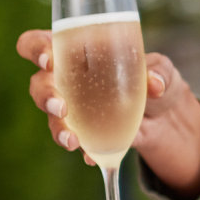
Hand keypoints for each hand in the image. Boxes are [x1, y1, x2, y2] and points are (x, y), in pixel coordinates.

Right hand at [17, 30, 199, 197]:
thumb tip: (154, 84)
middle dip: (45, 96)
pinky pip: (73, 139)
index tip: (49, 60)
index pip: (37, 44)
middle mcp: (63, 78)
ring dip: (57, 128)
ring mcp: (69, 107)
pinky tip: (92, 156)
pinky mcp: (80, 130)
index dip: (35, 50)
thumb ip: (156, 69)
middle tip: (61, 107)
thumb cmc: (153, 77)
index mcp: (72, 49)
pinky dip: (83, 149)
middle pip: (38, 83)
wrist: (163, 115)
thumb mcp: (159, 66)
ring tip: (72, 139)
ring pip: (50, 116)